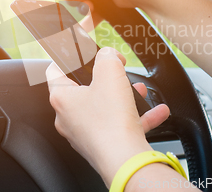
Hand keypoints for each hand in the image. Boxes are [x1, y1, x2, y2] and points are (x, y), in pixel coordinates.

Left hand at [45, 47, 169, 187]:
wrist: (125, 160)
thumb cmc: (111, 121)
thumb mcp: (110, 73)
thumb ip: (107, 56)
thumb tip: (108, 54)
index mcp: (62, 98)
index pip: (55, 69)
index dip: (66, 56)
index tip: (77, 50)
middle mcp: (69, 118)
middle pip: (84, 89)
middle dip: (105, 78)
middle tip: (116, 70)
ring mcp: (86, 134)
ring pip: (104, 108)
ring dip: (123, 96)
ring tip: (139, 90)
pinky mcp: (104, 145)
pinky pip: (121, 126)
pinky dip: (138, 117)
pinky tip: (157, 111)